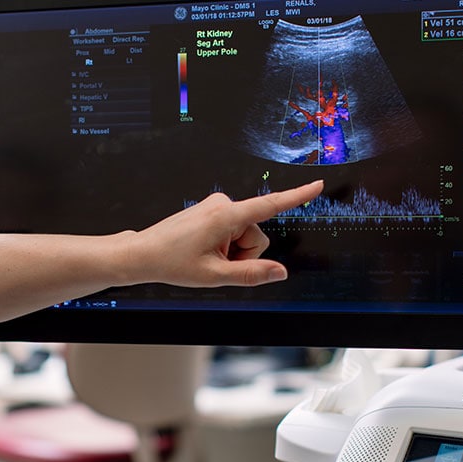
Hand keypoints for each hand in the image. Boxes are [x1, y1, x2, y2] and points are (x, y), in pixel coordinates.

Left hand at [128, 180, 323, 287]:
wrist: (144, 253)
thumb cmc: (173, 263)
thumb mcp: (214, 275)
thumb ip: (251, 274)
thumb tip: (281, 272)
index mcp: (226, 216)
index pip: (270, 206)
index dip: (296, 196)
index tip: (317, 185)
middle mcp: (223, 204)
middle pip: (256, 236)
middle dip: (244, 254)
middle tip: (215, 263)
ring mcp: (217, 206)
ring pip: (245, 236)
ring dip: (232, 252)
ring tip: (206, 257)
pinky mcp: (213, 210)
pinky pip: (233, 231)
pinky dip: (225, 245)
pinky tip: (203, 250)